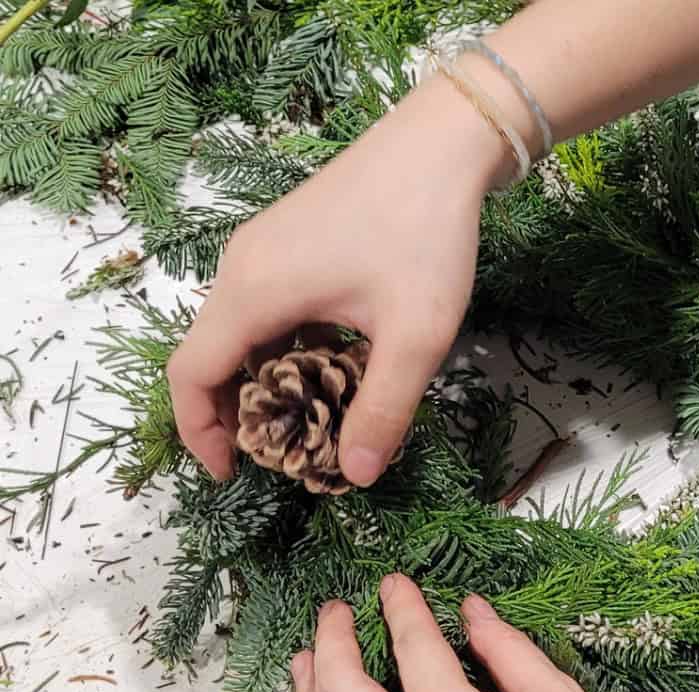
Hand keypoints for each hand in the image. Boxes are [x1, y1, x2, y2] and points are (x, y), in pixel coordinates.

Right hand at [167, 79, 510, 486]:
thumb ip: (383, 409)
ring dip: (267, 381)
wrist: (442, 142)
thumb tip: (355, 476)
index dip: (201, 433)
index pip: (190, 376)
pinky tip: (337, 365)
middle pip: (210, 356)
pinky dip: (286, 348)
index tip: (232, 474)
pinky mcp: (288, 241)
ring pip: (241, 332)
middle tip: (288, 454)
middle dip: (239, 414)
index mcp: (254, 293)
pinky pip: (266, 307)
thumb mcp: (414, 335)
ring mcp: (263, 249)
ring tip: (316, 419)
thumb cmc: (426, 233)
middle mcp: (242, 269)